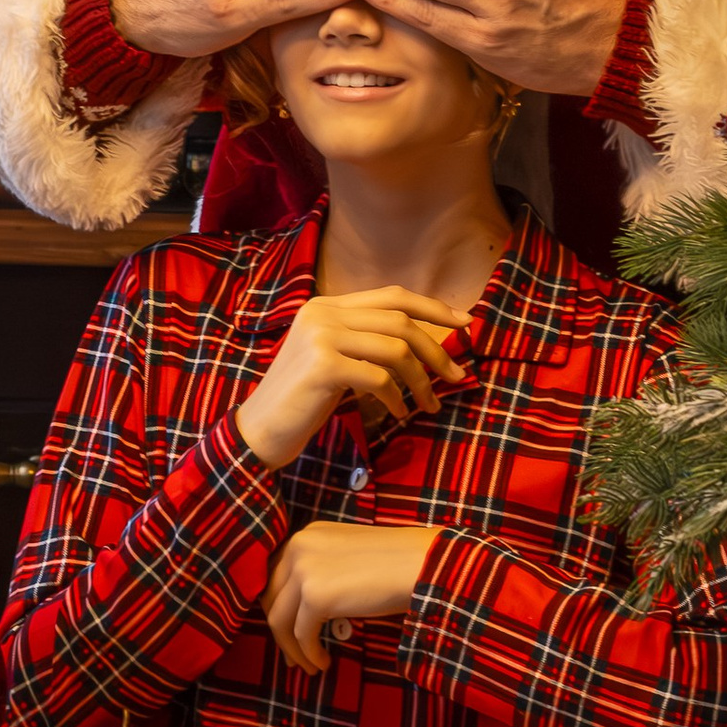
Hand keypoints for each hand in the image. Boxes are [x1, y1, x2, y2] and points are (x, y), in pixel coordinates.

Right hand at [235, 287, 464, 472]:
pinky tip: (396, 414)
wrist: (260, 431)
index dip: (433, 307)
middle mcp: (322, 313)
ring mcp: (320, 337)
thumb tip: (427, 343)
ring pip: (395, 348)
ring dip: (421, 380)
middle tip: (457, 376)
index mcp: (326, 305)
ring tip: (429, 405)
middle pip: (400, 321)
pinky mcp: (322, 366)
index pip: (392, 296)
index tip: (466, 322)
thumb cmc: (303, 400)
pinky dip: (396, 398)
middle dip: (437, 350)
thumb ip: (367, 340)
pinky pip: (379, 377)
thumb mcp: (335, 359)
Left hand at [263, 522, 434, 674]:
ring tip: (309, 666)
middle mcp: (299, 547)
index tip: (288, 632)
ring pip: (279, 619)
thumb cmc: (397, 564)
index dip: (280, 607)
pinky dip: (309, 653)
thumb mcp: (348, 558)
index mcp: (307, 535)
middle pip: (272, 598)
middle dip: (280, 631)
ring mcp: (304, 570)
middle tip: (293, 655)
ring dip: (292, 648)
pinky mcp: (316, 595)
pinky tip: (323, 662)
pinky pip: (302, 634)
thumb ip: (323, 571)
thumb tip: (305, 611)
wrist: (424, 563)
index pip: (277, 576)